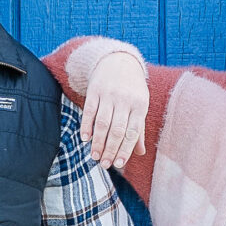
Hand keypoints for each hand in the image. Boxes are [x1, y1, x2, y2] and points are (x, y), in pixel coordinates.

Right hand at [79, 50, 148, 170]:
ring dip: (98, 142)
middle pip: (117, 130)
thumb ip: (138, 128)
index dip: (125, 149)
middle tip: (104, 164)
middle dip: (110, 149)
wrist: (118, 60)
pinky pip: (89, 111)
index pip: (132, 132)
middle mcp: (124, 100)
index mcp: (139, 105)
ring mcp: (109, 95)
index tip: (118, 164)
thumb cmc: (132, 88)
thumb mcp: (140, 105)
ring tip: (94, 156)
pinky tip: (85, 138)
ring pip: (102, 123)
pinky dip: (86, 126)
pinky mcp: (94, 90)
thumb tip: (140, 152)